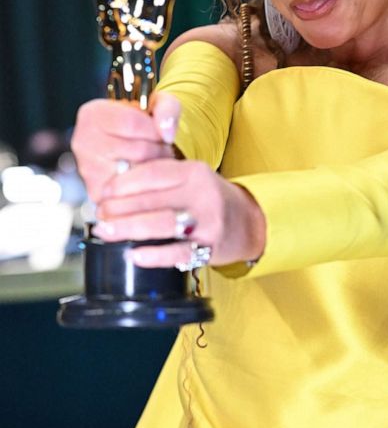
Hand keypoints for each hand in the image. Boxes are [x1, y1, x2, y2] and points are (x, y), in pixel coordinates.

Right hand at [71, 92, 180, 202]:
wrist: (130, 146)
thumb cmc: (143, 124)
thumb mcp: (159, 104)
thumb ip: (167, 109)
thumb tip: (167, 133)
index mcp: (92, 114)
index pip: (133, 123)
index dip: (156, 130)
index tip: (161, 132)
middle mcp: (83, 141)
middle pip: (139, 151)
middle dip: (159, 151)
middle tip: (161, 149)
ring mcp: (88, 170)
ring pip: (138, 175)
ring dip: (155, 170)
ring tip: (155, 161)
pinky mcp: (97, 193)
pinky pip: (132, 194)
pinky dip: (146, 187)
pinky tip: (146, 177)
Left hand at [94, 159, 265, 268]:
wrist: (248, 223)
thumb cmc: (209, 200)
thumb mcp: (190, 179)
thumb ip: (160, 180)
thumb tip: (112, 189)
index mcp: (194, 172)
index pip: (152, 173)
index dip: (123, 183)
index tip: (103, 192)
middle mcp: (202, 195)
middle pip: (152, 200)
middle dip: (119, 208)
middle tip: (100, 214)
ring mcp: (207, 222)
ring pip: (161, 224)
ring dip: (128, 228)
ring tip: (107, 231)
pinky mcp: (210, 248)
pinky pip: (177, 253)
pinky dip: (153, 255)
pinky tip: (134, 255)